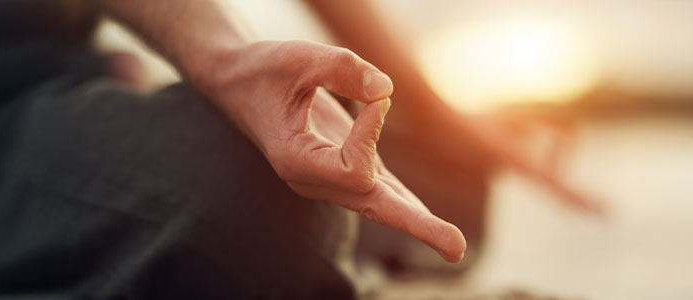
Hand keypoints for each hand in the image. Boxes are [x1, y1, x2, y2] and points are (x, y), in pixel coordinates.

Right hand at [191, 40, 466, 261]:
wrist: (237, 84)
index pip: (354, 167)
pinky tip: (430, 224)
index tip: (375, 97)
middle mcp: (313, 179)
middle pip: (372, 206)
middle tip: (456, 248)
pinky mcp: (340, 167)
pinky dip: (405, 204)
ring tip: (453, 247)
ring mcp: (327, 178)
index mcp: (295, 161)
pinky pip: (378, 190)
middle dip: (416, 225)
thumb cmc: (262, 70)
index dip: (373, 132)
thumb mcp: (297, 58)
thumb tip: (386, 89)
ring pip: (379, 204)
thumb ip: (342, 69)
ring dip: (418, 222)